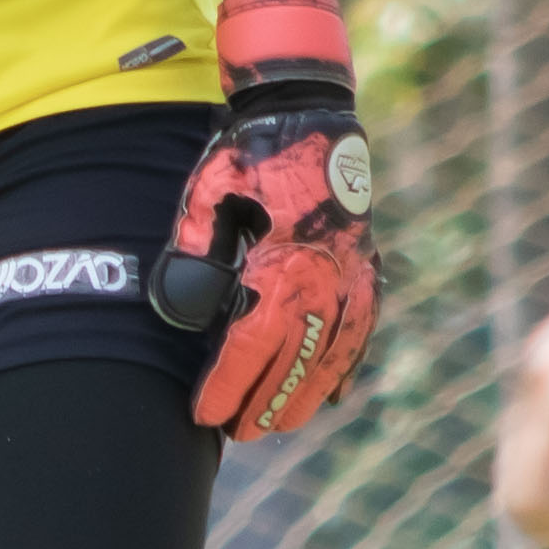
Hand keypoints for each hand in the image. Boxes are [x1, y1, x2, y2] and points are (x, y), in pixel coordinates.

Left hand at [151, 0, 380, 440]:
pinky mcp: (367, 267)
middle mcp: (324, 279)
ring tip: (281, 423)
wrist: (309, 116)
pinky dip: (345, 364)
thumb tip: (181, 310)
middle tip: (238, 432)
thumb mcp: (210, 195)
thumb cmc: (250, 156)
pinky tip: (334, 395)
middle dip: (264, 402)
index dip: (228, 386)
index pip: (251, 346)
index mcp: (282, 265)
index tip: (206, 414)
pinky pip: (360, 330)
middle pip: (293, 362)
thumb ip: (196, 250)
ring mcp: (353, 275)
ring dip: (306, 394)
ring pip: (331, 354)